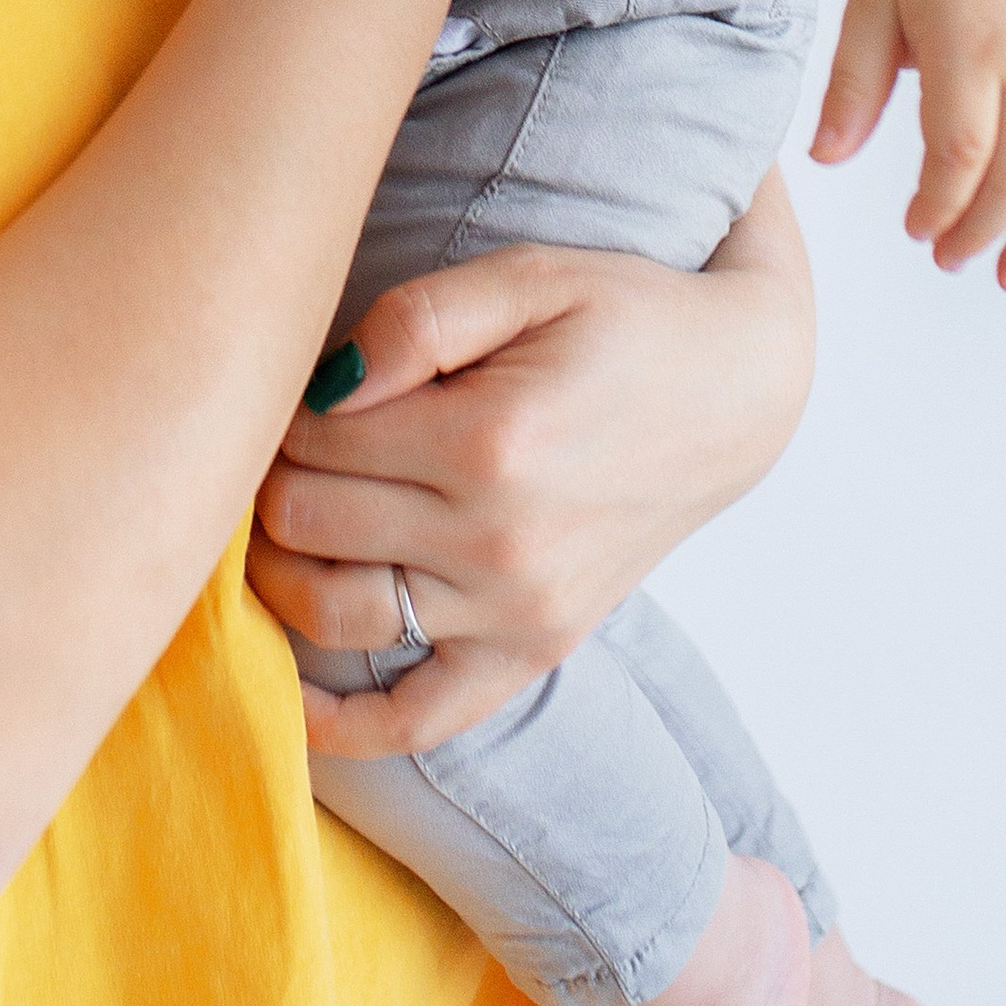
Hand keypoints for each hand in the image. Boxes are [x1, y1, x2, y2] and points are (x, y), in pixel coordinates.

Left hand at [243, 177, 815, 755]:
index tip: (294, 383)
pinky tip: (289, 700)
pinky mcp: (534, 652)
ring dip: (278, 572)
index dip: (282, 405)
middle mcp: (498, 543)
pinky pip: (418, 720)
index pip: (313, 437)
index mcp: (488, 441)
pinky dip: (341, 727)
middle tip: (281, 443)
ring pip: (332, 615)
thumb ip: (416, 318)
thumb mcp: (529, 278)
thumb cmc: (624, 318)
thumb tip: (323, 381)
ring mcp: (517, 612)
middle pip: (307, 524)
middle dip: (272, 478)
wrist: (733, 394)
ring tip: (279, 524)